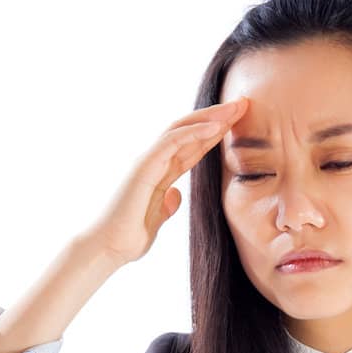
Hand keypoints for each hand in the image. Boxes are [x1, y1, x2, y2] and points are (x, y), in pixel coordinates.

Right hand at [79, 97, 249, 267]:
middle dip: (217, 117)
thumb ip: (166, 205)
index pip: (192, 147)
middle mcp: (153, 161)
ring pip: (182, 128)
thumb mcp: (156, 219)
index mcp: (159, 173)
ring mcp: (148, 160)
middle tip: (244, 104)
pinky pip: (173, 141)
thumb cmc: (128, 237)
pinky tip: (216, 126)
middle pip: (190, 131)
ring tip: (235, 108)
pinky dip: (195, 132)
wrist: (108, 248)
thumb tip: (175, 195)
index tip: (238, 124)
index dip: (215, 134)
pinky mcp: (144, 166)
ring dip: (210, 117)